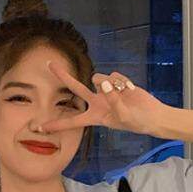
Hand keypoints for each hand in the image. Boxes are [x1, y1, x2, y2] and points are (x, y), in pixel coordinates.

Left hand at [37, 61, 165, 135]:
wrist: (151, 115)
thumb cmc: (137, 121)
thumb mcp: (124, 116)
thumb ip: (113, 101)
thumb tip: (105, 85)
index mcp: (95, 117)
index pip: (72, 121)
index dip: (57, 124)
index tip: (41, 127)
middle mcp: (97, 102)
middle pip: (76, 87)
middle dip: (63, 76)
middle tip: (49, 64)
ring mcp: (105, 91)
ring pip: (99, 78)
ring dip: (110, 83)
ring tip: (125, 93)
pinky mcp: (116, 83)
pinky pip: (114, 75)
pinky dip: (122, 81)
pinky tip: (130, 89)